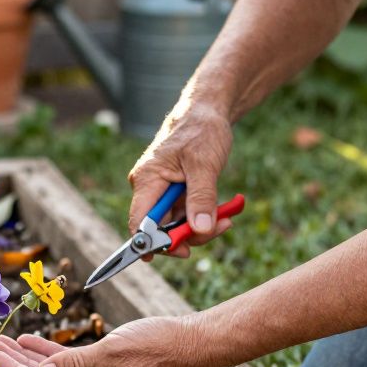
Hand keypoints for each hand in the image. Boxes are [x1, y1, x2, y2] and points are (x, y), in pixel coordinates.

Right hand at [129, 101, 234, 257]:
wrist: (207, 112)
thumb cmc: (201, 130)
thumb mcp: (204, 165)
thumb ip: (201, 198)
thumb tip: (199, 229)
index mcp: (147, 180)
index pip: (140, 223)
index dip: (153, 244)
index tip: (178, 253)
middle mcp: (149, 190)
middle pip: (160, 230)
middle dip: (189, 235)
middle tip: (218, 229)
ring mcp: (162, 194)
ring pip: (176, 226)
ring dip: (201, 229)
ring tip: (226, 219)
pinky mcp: (175, 195)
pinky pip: (185, 217)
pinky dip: (203, 219)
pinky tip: (222, 214)